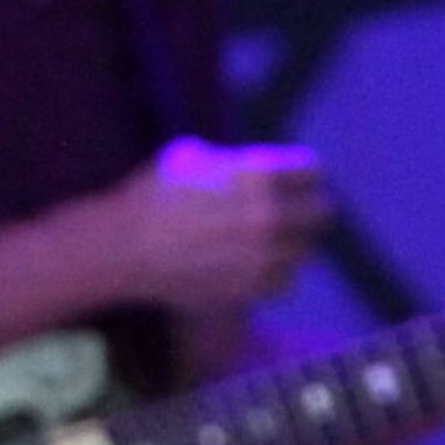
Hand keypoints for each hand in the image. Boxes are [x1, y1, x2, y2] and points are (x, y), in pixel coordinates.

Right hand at [85, 138, 332, 312]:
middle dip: (309, 209)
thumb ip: (234, 161)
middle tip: (297, 212)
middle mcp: (269, 215)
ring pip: (306, 250)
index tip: (295, 181)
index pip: (313, 172)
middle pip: (322, 212)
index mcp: (258, 174)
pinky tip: (254, 265)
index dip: (303, 174)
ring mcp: (263, 256)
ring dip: (292, 244)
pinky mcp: (253, 289)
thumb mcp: (191, 155)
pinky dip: (276, 273)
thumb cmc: (151, 195)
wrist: (123, 248)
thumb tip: (253, 169)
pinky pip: (286, 281)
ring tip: (270, 242)